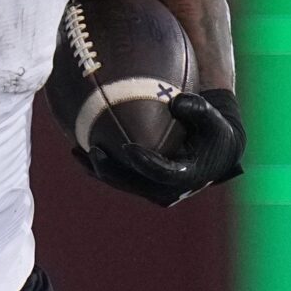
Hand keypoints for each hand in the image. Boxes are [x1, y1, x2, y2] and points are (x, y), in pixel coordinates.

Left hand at [76, 88, 244, 206]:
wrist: (214, 150)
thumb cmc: (213, 131)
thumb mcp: (214, 119)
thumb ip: (199, 109)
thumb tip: (177, 101)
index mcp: (186, 175)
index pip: (162, 173)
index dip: (144, 163)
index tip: (127, 147)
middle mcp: (167, 188)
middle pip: (133, 183)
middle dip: (110, 170)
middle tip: (94, 151)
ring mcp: (151, 188)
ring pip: (120, 182)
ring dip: (97, 169)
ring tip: (77, 151)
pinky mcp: (141, 182)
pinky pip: (116, 176)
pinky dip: (98, 165)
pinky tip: (79, 148)